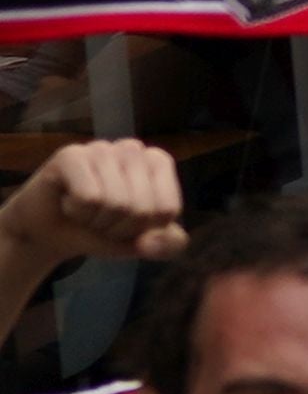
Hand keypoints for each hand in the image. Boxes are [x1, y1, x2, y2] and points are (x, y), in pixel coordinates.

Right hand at [0, 135, 186, 268]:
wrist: (52, 232)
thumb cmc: (102, 229)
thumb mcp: (145, 243)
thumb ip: (169, 245)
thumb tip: (151, 242)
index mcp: (158, 162)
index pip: (166, 209)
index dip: (144, 229)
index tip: (126, 222)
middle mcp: (132, 148)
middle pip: (142, 208)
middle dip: (119, 227)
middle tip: (101, 218)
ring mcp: (101, 148)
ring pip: (116, 204)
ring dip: (96, 220)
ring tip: (85, 209)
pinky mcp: (71, 155)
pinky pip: (88, 197)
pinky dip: (77, 211)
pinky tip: (68, 201)